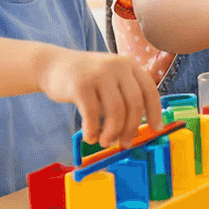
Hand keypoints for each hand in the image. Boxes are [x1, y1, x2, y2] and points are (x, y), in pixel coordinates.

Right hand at [38, 50, 161, 148]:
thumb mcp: (110, 77)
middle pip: (134, 104)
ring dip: (112, 132)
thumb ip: (124, 94)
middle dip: (132, 128)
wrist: (51, 65)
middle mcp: (117, 66)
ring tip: (105, 142)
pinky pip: (93, 115)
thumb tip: (138, 126)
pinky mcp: (80, 85)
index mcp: (129, 65)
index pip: (150, 90)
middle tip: (125, 143)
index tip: (156, 129)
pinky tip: (90, 137)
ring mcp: (99, 74)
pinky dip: (93, 131)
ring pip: (116, 111)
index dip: (155, 112)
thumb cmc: (85, 78)